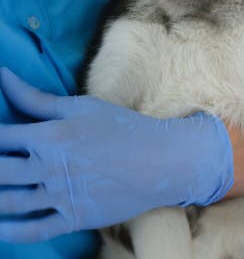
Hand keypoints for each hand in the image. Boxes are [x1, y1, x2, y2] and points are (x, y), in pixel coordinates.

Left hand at [0, 67, 232, 242]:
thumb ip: (37, 98)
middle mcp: (50, 166)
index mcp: (50, 136)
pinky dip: (10, 232)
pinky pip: (33, 230)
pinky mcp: (74, 217)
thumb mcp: (83, 107)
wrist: (163, 160)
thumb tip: (2, 76)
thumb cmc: (124, 128)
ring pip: (8, 202)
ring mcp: (61, 195)